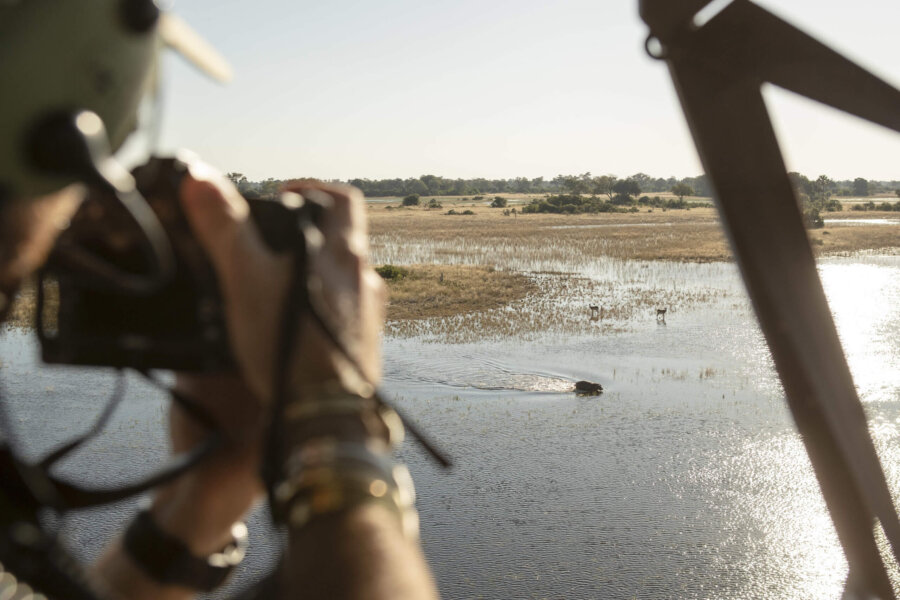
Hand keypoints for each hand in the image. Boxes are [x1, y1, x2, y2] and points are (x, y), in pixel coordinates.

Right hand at [178, 165, 385, 400]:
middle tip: (273, 242)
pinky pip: (346, 313)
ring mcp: (369, 314)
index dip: (313, 188)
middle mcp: (364, 279)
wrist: (327, 415)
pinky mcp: (365, 345)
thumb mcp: (246, 279)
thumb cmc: (290, 345)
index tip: (284, 194)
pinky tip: (296, 327)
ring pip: (344, 278)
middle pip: (343, 238)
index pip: (342, 198)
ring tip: (277, 286)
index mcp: (340, 252)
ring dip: (316, 273)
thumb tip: (200, 178)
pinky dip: (323, 309)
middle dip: (309, 234)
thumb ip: (224, 228)